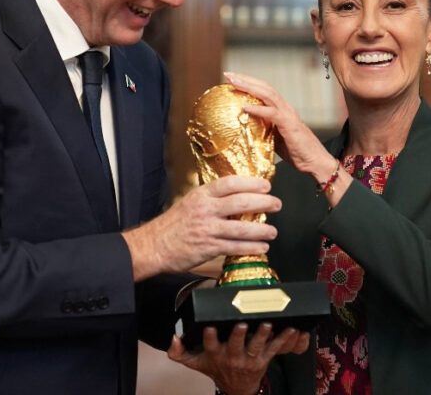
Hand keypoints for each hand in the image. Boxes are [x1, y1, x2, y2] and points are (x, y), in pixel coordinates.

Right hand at [122, 176, 280, 280]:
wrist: (153, 246)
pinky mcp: (209, 247)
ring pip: (242, 228)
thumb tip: (237, 199)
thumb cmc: (172, 226)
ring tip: (273, 231)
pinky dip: (251, 248)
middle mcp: (205, 210)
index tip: (265, 185)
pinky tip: (261, 247)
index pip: (230, 183)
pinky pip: (235, 247)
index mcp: (201, 195)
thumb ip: (212, 201)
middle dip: (263, 202)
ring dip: (262, 229)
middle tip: (276, 204)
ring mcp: (207, 229)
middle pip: (240, 202)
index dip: (251, 183)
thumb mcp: (190, 204)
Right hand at [167, 323, 309, 394]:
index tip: (209, 327)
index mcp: (215, 355)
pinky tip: (291, 329)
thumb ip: (179, 352)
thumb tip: (173, 337)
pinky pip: (274, 348)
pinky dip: (283, 339)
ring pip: (256, 346)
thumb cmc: (215, 369)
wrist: (236, 388)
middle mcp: (232, 357)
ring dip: (262, 335)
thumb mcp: (195, 363)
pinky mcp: (263, 359)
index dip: (209, 336)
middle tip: (241, 323)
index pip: (210, 345)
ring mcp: (249, 359)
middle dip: (238, 334)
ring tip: (266, 325)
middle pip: (235, 345)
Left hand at [224, 72, 334, 178]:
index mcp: (281, 110)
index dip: (248, 83)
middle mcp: (285, 108)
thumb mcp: (274, 139)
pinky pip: (272, 113)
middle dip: (245, 79)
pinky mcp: (290, 124)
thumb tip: (244, 129)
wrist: (316, 162)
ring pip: (267, 94)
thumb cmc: (297, 153)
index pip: (263, 90)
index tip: (231, 79)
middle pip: (264, 87)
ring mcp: (288, 114)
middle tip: (228, 74)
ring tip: (233, 83)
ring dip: (249, 87)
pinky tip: (244, 107)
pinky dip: (258, 109)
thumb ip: (263, 130)